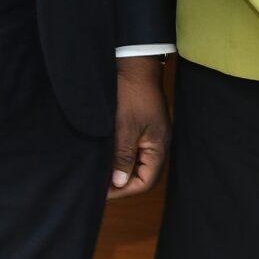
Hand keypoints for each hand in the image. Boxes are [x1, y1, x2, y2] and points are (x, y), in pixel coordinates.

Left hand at [108, 57, 168, 198]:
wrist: (135, 66)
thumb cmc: (133, 95)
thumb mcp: (125, 129)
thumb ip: (123, 157)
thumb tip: (120, 182)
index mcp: (158, 146)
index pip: (146, 181)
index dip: (124, 190)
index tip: (102, 192)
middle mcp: (158, 143)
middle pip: (143, 174)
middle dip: (122, 182)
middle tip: (99, 185)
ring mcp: (151, 135)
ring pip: (138, 163)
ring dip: (120, 169)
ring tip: (100, 172)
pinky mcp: (144, 127)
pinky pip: (134, 150)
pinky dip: (121, 156)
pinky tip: (107, 156)